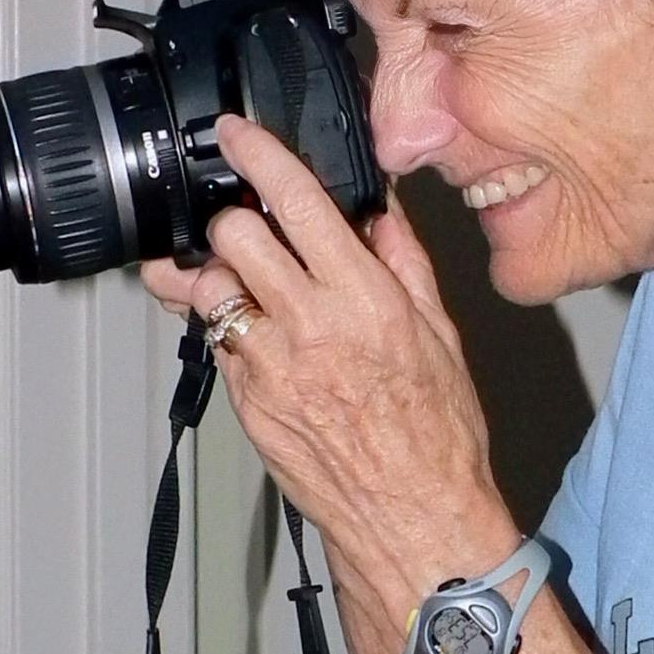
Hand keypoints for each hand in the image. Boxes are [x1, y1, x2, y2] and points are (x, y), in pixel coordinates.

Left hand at [139, 116, 514, 616]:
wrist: (413, 519)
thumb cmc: (438, 439)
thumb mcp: (441, 336)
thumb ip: (404, 265)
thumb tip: (382, 213)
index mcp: (366, 300)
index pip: (297, 203)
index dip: (257, 155)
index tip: (237, 135)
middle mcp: (311, 328)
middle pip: (234, 236)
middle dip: (235, 220)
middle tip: (252, 227)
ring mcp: (270, 368)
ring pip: (212, 289)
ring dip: (224, 277)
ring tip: (251, 288)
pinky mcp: (246, 405)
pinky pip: (220, 346)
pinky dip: (233, 332)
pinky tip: (264, 343)